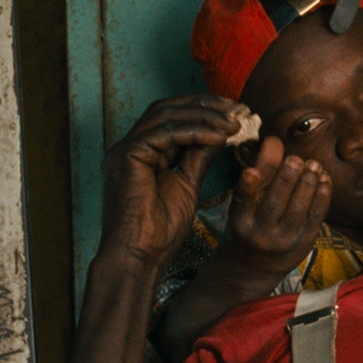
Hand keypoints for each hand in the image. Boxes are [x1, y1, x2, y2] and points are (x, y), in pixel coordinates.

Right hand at [100, 94, 247, 265]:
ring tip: (233, 124)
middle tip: (237, 110)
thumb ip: (197, 158)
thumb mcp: (187, 184)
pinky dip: (193, 131)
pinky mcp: (126, 156)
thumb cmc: (160, 231)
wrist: (140, 256)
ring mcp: (125, 149)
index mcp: (142, 153)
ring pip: (166, 115)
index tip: (234, 114)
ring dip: (203, 116)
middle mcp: (130, 147)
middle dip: (204, 106)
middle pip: (167, 109)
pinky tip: (218, 137)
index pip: (172, 118)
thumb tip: (218, 135)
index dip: (203, 111)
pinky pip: (164, 132)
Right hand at [213, 137, 331, 278]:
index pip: (243, 201)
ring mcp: (283, 241)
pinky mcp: (303, 244)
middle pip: (274, 204)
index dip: (247, 186)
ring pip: (297, 211)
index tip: (250, 172)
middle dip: (286, 179)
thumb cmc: (251, 223)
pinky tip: (325, 180)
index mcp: (240, 220)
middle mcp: (260, 233)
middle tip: (296, 159)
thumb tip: (274, 140)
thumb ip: (262, 169)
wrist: (255, 268)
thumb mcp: (248, 199)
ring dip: (308, 185)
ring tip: (314, 164)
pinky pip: (314, 218)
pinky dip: (322, 198)